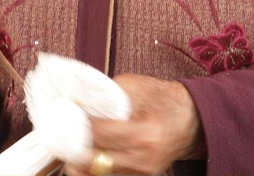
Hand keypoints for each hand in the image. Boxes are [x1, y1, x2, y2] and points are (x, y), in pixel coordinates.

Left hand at [65, 74, 204, 174]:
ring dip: (81, 163)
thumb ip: (109, 94)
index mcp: (145, 133)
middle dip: (74, 149)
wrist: (192, 120)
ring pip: (99, 174)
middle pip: (95, 162)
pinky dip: (95, 168)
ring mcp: (143, 173)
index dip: (80, 125)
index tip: (67, 115)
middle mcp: (143, 159)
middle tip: (61, 136)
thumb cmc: (165, 99)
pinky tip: (86, 157)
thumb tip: (80, 100)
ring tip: (70, 148)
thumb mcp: (139, 86)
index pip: (101, 134)